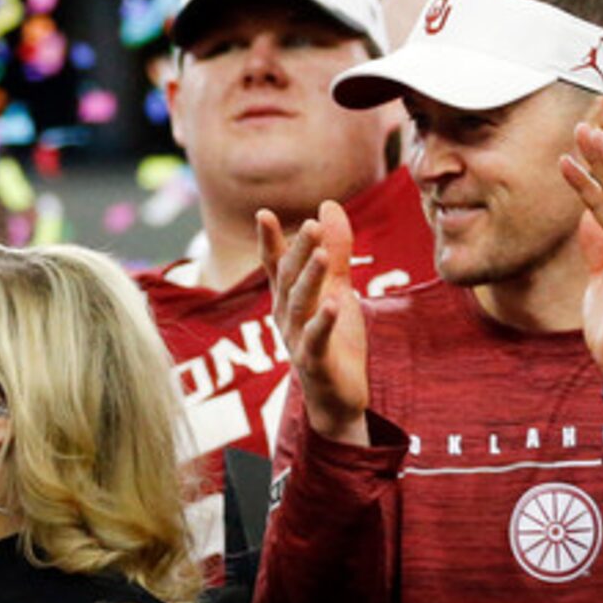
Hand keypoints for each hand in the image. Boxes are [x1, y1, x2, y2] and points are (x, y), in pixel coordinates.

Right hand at [259, 200, 371, 446]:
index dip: (269, 241)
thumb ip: (335, 250)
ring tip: (321, 254)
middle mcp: (285, 316)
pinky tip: (332, 303)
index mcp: (287, 298)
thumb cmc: (333, 339)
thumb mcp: (337, 289)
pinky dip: (322, 321)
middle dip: (299, 251)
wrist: (338, 397)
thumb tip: (327, 205)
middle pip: (289, 279)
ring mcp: (296, 340)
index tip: (264, 213)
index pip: (275, 264)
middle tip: (311, 224)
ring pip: (300, 305)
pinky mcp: (315, 362)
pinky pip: (316, 339)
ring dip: (309, 278)